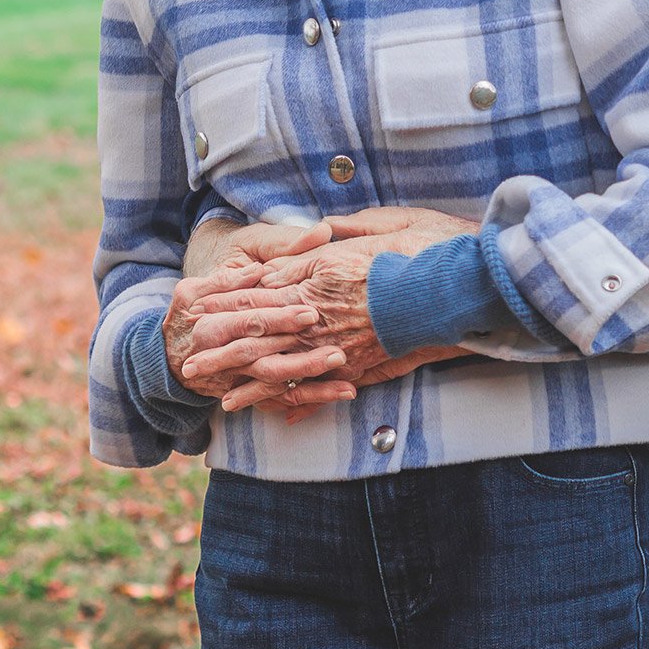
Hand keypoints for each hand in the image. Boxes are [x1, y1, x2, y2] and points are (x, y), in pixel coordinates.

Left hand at [184, 210, 478, 411]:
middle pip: (261, 335)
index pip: (259, 291)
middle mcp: (323, 314)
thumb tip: (301, 244)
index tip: (193, 308)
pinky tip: (279, 414)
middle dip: (222, 350)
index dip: (223, 301)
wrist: (460, 283)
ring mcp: (342, 343)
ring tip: (220, 399)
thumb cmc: (418, 249)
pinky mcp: (363, 363)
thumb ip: (325, 243)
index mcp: (317, 277)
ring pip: (286, 367)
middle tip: (187, 364)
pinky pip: (324, 385)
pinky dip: (300, 399)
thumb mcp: (366, 233)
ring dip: (250, 385)